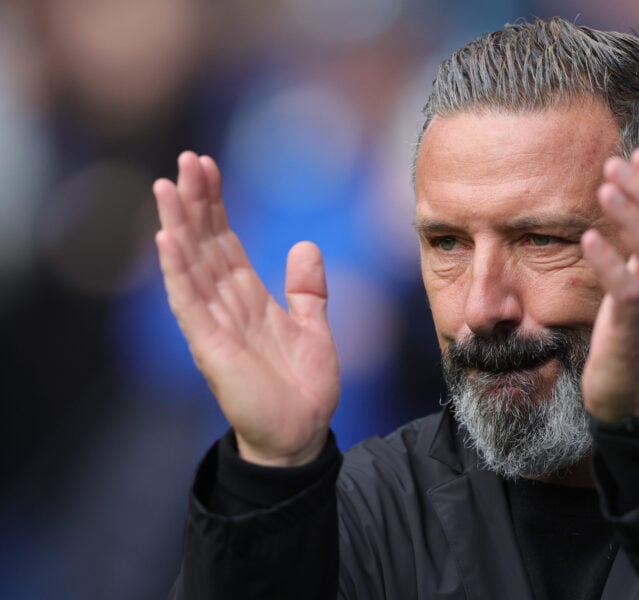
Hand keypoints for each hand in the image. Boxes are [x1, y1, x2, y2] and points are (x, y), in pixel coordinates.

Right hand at [153, 151, 339, 465]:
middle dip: (195, 202)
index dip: (216, 204)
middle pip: (204, 243)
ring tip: (166, 186)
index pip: (225, 241)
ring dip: (178, 226)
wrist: (302, 434)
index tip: (207, 166)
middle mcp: (225, 305)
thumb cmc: (303, 386)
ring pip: (190, 266)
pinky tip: (168, 241)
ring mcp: (214, 324)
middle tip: (185, 159)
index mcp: (248, 297)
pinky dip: (178, 272)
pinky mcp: (210, 347)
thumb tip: (304, 244)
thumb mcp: (314, 326)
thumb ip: (307, 288)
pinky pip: (189, 303)